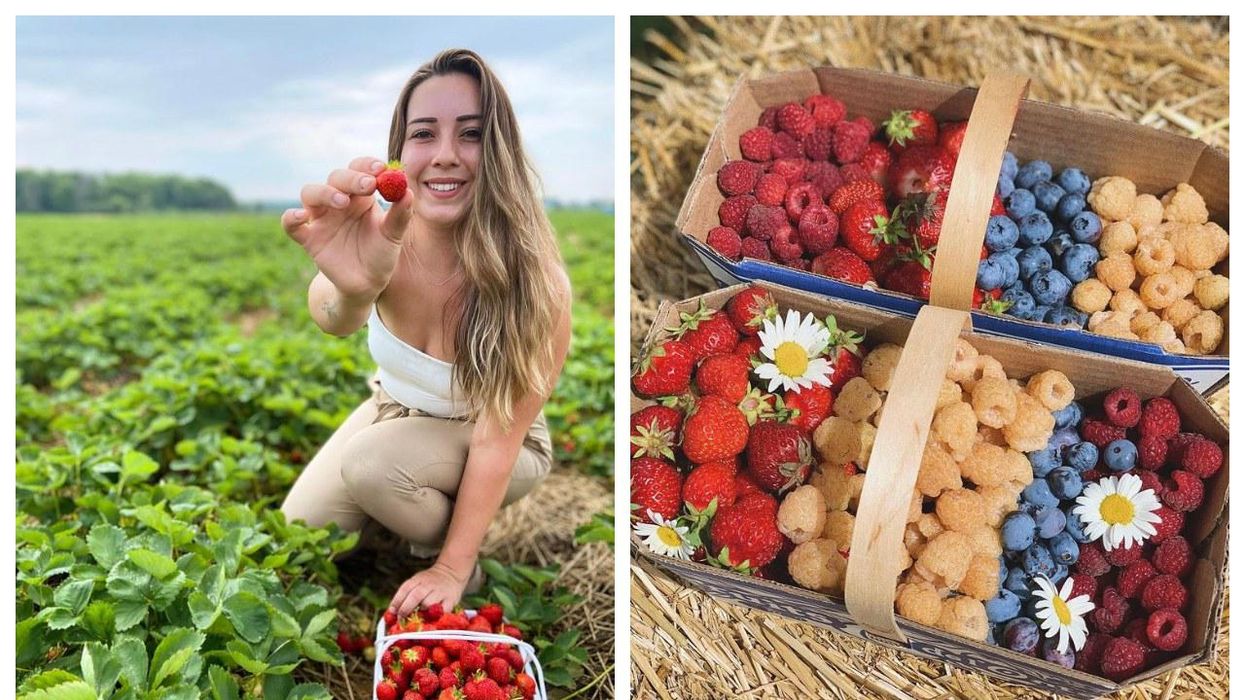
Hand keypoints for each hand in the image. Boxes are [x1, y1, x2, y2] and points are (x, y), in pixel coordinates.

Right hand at [280, 156, 413, 300]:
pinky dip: (291, 217)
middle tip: (368, 185)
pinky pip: (291, 224)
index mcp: (361, 196)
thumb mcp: (394, 236)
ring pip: (310, 193)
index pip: (360, 170)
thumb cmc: (381, 254)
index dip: (367, 165)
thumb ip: (400, 215)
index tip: (381, 168)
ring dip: (324, 193)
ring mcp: (322, 218)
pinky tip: (301, 216)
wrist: (367, 284)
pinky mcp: (309, 238)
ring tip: (342, 202)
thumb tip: (408, 191)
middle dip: (351, 178)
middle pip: (336, 178)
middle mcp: (339, 202)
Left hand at [388, 561, 471, 619]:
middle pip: (415, 596)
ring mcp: (440, 591)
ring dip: (420, 613)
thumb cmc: (429, 582)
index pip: (405, 589)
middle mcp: (429, 584)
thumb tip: (391, 613)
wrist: (451, 573)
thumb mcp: (416, 582)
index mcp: (418, 579)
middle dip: (406, 609)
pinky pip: (442, 611)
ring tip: (416, 619)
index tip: (392, 613)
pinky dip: (435, 617)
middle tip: (401, 619)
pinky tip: (430, 620)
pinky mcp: (451, 600)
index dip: (397, 602)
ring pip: (429, 603)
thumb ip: (405, 595)